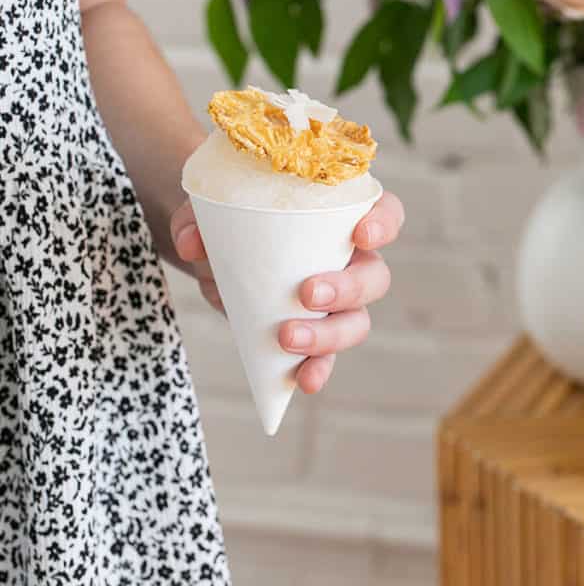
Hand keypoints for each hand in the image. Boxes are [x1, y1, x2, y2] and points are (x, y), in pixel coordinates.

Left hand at [170, 191, 403, 393]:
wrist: (215, 251)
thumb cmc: (231, 216)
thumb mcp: (211, 210)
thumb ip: (198, 219)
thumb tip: (191, 242)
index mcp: (341, 214)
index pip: (385, 212)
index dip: (383, 224)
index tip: (361, 234)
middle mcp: (350, 258)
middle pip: (374, 276)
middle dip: (347, 288)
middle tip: (306, 293)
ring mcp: (336, 301)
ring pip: (356, 321)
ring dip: (329, 335)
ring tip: (288, 338)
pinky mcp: (314, 333)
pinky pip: (328, 357)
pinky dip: (318, 369)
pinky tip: (303, 381)